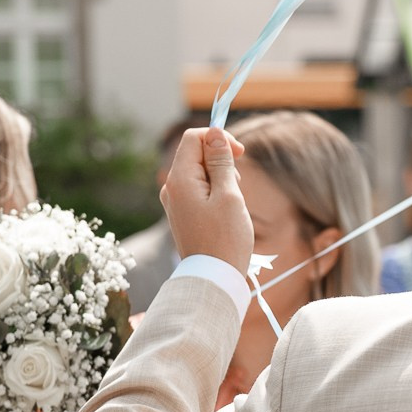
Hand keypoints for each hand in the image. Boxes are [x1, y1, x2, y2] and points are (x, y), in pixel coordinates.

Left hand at [161, 127, 251, 272]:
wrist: (214, 278)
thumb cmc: (225, 239)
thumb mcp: (229, 195)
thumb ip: (221, 162)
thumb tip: (214, 134)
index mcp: (180, 179)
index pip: (194, 138)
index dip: (218, 138)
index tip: (240, 153)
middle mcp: (171, 188)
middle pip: (195, 154)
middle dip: (221, 160)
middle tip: (239, 184)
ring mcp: (174, 201)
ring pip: (199, 172)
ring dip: (220, 177)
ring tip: (233, 202)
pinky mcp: (182, 213)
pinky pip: (198, 189)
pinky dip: (215, 191)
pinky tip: (226, 210)